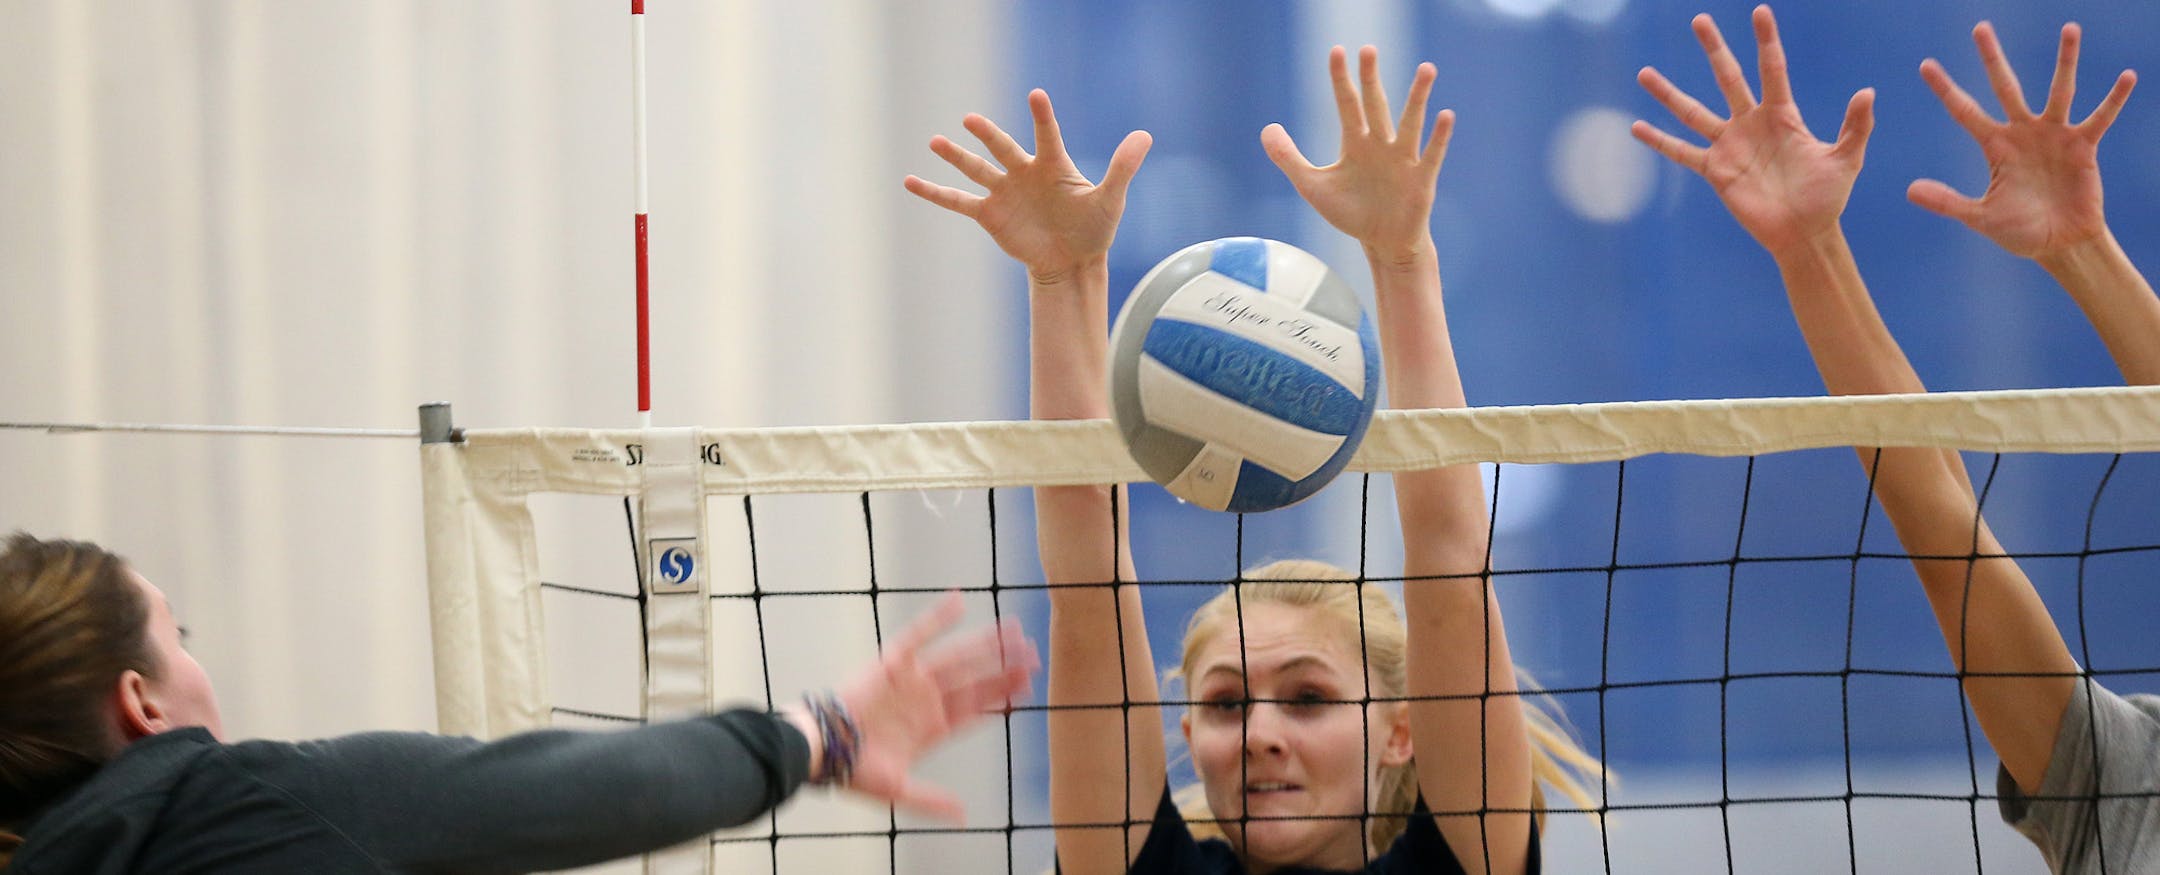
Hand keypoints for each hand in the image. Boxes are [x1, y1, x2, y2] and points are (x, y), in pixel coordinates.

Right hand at [822, 592, 1037, 822]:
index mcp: (932, 727)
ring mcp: (912, 679)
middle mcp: (926, 700)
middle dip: (1004, 667)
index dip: (1002, 696)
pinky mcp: (892, 662)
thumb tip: (963, 815)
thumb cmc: (855, 771)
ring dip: (985, 644)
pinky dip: (937, 618)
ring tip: (1014, 631)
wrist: (822, 749)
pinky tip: (959, 601)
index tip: (1029, 686)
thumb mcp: (899, 789)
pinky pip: (918, 634)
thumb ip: (931, 800)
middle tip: (1033, 653)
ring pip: (957, 657)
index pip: (976, 708)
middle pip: (975, 679)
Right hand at [904, 90, 1150, 284]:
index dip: (1042, 117)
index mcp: (1053, 166)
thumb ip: (1122, 167)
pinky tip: (910, 181)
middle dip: (987, 135)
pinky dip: (934, 192)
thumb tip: (1144, 135)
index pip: (1047, 135)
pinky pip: (957, 200)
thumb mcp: (1111, 199)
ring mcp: (1004, 192)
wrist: (1071, 262)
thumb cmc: (1093, 229)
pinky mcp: (989, 215)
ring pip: (976, 169)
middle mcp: (1024, 173)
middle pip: (1003, 149)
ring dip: (955, 156)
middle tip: (971, 120)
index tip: (1036, 95)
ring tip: (935, 140)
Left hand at [1261, 45, 1448, 264]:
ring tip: (1426, 68)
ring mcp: (1403, 160)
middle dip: (1371, 79)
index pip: (1346, 104)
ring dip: (1418, 97)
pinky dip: (1439, 137)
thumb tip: (1267, 128)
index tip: (1336, 51)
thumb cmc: (1352, 213)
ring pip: (1410, 123)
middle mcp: (1380, 145)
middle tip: (1368, 49)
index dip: (1340, 79)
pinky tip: (1446, 115)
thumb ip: (1289, 157)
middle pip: (1375, 105)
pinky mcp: (1421, 180)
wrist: (1383, 243)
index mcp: (1356, 143)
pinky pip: (1431, 154)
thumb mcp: (1313, 186)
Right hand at [1633, 5, 1874, 255]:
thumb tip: (1868, 92)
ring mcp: (1730, 145)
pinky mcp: (1715, 170)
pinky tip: (1637, 127)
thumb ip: (1856, 126)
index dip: (1766, 41)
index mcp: (1783, 116)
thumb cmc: (1827, 197)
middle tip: (1699, 20)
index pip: (1772, 69)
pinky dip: (1659, 141)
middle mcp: (1751, 124)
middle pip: (1728, 78)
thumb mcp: (1847, 159)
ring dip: (1669, 93)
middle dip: (1714, 49)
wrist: (1803, 233)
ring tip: (1645, 73)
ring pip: (1693, 111)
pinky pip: (1682, 152)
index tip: (1760, 12)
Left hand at [1908, 22, 2136, 260]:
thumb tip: (1909, 190)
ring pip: (2058, 90)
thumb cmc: (2019, 231)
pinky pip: (2100, 118)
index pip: (1964, 112)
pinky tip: (2128, 77)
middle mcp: (2023, 133)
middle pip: (2005, 87)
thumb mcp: (1980, 217)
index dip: (1946, 89)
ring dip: (2065, 60)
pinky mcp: (2083, 146)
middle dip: (1991, 58)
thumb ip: (1948, 202)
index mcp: (1995, 146)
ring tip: (2070, 29)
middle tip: (1979, 27)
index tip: (1925, 64)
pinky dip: (2114, 99)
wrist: (2059, 244)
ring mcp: (2054, 135)